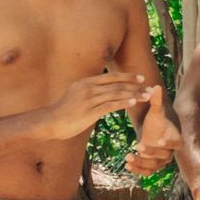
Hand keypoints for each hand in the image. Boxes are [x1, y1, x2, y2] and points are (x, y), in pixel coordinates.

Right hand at [36, 71, 150, 141]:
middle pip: (116, 84)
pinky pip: (110, 105)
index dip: (127, 76)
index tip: (140, 77)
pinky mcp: (89, 111)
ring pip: (116, 94)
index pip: (110, 77)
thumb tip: (100, 94)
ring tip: (146, 96)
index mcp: (85, 82)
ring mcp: (89, 99)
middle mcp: (88, 88)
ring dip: (133, 94)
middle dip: (135, 85)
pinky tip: (134, 103)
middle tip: (149, 86)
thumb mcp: (75, 96)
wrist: (50, 122)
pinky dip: (124, 103)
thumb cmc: (63, 112)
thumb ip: (88, 93)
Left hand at [117, 87, 178, 178]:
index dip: (169, 143)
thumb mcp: (155, 110)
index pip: (176, 143)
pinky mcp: (152, 166)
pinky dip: (137, 170)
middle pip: (163, 157)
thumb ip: (156, 100)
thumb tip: (155, 86)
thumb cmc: (156, 119)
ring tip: (127, 158)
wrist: (152, 129)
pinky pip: (147, 172)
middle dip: (150, 152)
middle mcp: (170, 152)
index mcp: (175, 138)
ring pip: (154, 167)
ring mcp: (161, 161)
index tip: (159, 140)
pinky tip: (127, 165)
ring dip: (141, 164)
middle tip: (138, 146)